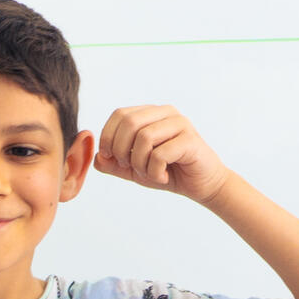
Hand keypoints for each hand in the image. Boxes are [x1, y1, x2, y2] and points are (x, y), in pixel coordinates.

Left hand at [94, 104, 229, 201]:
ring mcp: (180, 124)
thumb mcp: (135, 170)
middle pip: (129, 122)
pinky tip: (163, 177)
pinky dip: (155, 171)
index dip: (108, 136)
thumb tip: (97, 158)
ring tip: (150, 173)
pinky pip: (160, 154)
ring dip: (140, 164)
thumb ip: (114, 164)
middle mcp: (165, 113)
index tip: (110, 157)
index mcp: (150, 114)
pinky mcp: (190, 140)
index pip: (120, 114)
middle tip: (131, 168)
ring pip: (144, 138)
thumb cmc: (168, 172)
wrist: (201, 185)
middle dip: (121, 150)